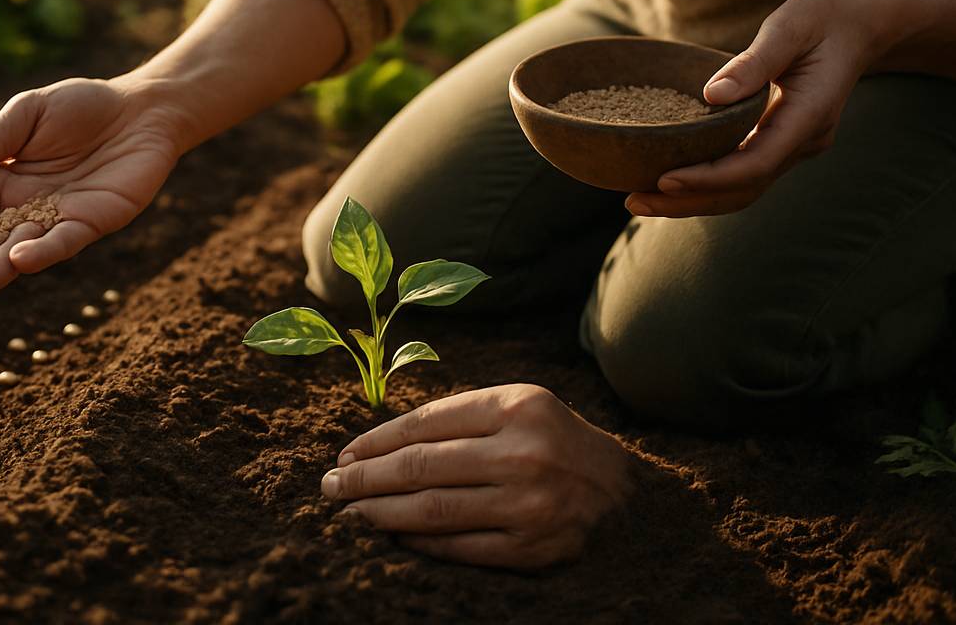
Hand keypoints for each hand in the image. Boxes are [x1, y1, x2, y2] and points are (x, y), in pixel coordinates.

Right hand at [0, 75, 189, 295]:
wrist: (140, 108)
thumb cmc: (79, 107)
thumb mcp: (27, 113)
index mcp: (0, 180)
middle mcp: (25, 206)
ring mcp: (59, 218)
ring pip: (25, 246)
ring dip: (2, 266)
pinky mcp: (93, 221)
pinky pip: (66, 240)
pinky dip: (45, 250)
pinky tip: (23, 260)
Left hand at [319, 384, 634, 568]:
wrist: (626, 498)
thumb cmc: (556, 442)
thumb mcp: (520, 406)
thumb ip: (461, 416)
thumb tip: (381, 443)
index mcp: (517, 407)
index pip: (427, 423)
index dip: (377, 440)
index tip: (345, 454)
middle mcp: (523, 453)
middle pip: (421, 467)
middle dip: (364, 478)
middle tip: (329, 486)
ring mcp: (528, 504)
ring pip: (431, 510)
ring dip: (379, 513)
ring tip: (349, 513)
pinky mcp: (531, 549)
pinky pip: (457, 547)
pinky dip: (418, 543)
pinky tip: (393, 537)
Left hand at [625, 0, 894, 217]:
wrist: (860, 26)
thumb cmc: (823, 18)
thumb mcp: (792, 26)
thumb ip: (755, 62)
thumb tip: (712, 94)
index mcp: (809, 115)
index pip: (755, 162)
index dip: (709, 177)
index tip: (665, 180)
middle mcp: (803, 140)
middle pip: (744, 188)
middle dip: (690, 200)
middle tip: (635, 203)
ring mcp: (794, 145)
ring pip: (743, 189)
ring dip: (694, 200)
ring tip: (640, 201)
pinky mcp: (780, 141)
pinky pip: (742, 173)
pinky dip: (707, 182)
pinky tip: (668, 181)